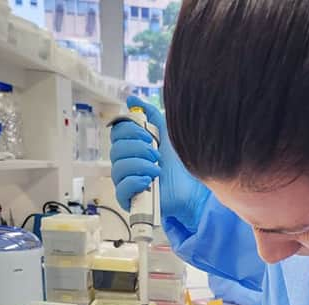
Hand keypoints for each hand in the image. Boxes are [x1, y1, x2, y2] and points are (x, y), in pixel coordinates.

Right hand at [110, 96, 210, 232]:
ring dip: (140, 165)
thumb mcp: (167, 134)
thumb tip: (131, 99)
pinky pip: (121, 189)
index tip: (149, 136)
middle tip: (156, 154)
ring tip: (158, 170)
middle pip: (115, 149)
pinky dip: (134, 182)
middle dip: (138, 149)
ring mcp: (126, 182)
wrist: (193, 189)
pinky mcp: (129, 200)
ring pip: (118, 168)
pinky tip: (148, 181)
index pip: (117, 133)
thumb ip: (151, 115)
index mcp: (132, 147)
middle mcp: (126, 163)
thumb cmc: (180, 163)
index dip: (129, 131)